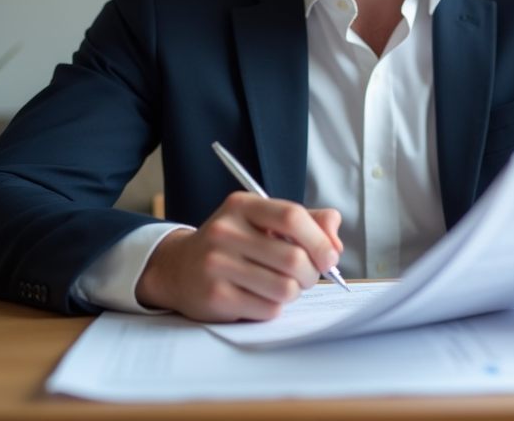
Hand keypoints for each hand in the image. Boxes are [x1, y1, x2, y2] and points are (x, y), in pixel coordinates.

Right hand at [135, 192, 342, 321]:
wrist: (178, 268)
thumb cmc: (232, 245)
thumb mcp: (263, 222)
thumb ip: (306, 223)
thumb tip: (335, 241)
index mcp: (242, 205)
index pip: (292, 216)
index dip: (319, 240)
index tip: (330, 257)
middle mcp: (225, 231)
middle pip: (294, 258)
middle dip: (312, 273)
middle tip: (307, 276)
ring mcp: (217, 264)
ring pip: (285, 288)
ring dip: (294, 292)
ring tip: (282, 286)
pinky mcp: (215, 296)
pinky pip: (268, 309)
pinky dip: (274, 307)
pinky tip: (259, 298)